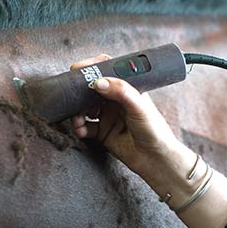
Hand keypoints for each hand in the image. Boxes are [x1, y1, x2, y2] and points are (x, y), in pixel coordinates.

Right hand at [70, 55, 184, 181]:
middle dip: (78, 94)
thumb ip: (121, 92)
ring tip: (77, 120)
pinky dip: (80, 128)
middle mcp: (115, 101)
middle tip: (71, 98)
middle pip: (90, 90)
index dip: (91, 68)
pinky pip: (85, 127)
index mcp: (125, 89)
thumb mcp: (139, 106)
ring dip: (76, 113)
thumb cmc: (154, 130)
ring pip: (84, 109)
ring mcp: (107, 116)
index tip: (78, 70)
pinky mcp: (102, 132)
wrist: (155, 159)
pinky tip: (81, 131)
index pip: (106, 71)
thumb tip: (99, 81)